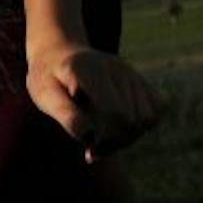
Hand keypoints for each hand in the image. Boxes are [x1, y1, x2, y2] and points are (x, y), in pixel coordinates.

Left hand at [25, 42, 159, 160]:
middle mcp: (116, 67)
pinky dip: (141, 127)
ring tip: (104, 139)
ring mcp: (131, 72)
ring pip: (148, 119)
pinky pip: (156, 110)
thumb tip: (88, 136)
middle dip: (115, 142)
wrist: (59, 54)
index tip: (87, 145)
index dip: (105, 138)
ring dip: (128, 137)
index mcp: (90, 70)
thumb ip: (65, 114)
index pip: (115, 113)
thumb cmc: (49, 79)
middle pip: (133, 120)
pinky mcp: (140, 80)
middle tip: (92, 148)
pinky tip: (118, 128)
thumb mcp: (45, 95)